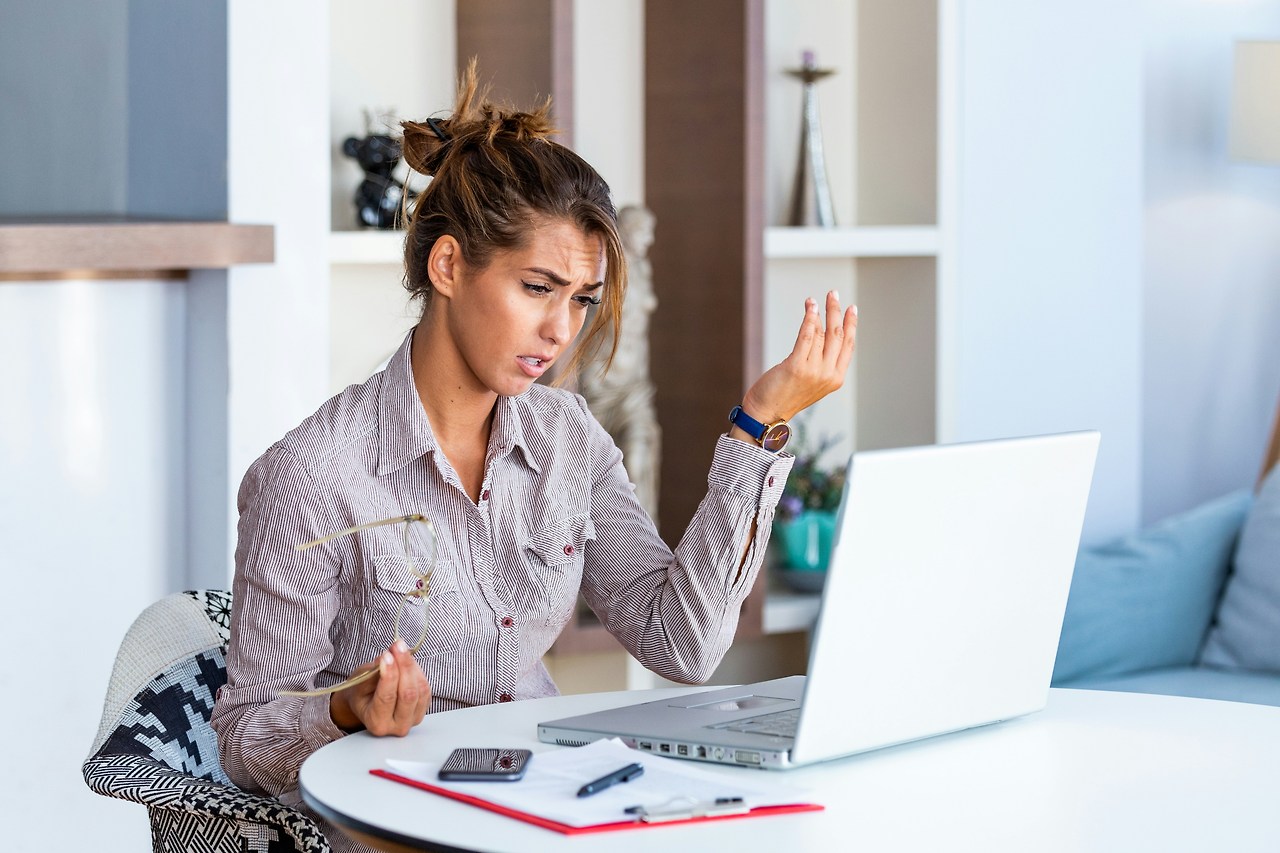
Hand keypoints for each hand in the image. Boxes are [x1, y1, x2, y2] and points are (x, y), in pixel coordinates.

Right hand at [330, 640, 431, 735]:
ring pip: (420, 690)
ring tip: (400, 650)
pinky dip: (418, 671)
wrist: (368, 703)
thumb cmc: (361, 693)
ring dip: (411, 666)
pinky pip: (426, 688)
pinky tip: (407, 660)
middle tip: (397, 646)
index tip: (386, 655)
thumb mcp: (359, 683)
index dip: (389, 674)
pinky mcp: (423, 709)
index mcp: (377, 723)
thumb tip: (388, 657)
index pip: (387, 697)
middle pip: (408, 694)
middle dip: (404, 666)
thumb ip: (373, 673)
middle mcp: (397, 726)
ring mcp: (413, 720)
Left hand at [737, 291, 856, 428]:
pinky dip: (809, 318)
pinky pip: (806, 336)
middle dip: (836, 311)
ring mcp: (813, 371)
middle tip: (834, 294)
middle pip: (837, 335)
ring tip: (813, 301)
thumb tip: (820, 331)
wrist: (767, 414)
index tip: (852, 308)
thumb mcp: (811, 381)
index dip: (851, 325)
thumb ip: (821, 362)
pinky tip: (810, 308)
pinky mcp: (796, 366)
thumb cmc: (785, 396)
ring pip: (821, 333)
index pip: (849, 346)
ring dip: (818, 312)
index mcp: (835, 379)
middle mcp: (828, 374)